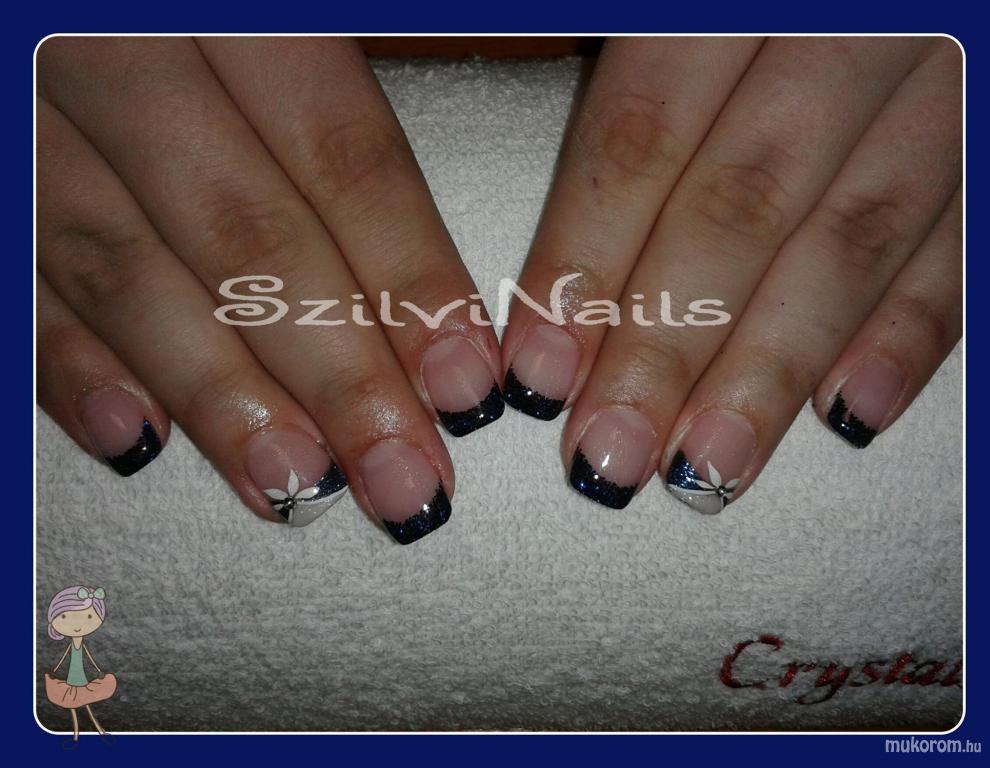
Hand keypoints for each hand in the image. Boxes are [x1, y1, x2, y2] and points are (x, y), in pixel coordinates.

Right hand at [36, 38, 504, 541]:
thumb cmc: (205, 5)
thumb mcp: (275, 5)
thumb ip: (336, 95)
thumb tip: (452, 234)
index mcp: (231, 3)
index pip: (342, 157)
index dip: (409, 276)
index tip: (463, 381)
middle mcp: (121, 49)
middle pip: (247, 236)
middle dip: (336, 374)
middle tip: (401, 477)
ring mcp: (31, 110)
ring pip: (127, 269)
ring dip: (218, 393)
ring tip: (294, 483)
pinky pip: (19, 270)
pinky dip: (69, 363)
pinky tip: (136, 438)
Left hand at [501, 37, 960, 510]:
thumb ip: (628, 88)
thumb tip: (555, 273)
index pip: (643, 134)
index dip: (585, 260)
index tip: (539, 374)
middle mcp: (849, 24)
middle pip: (741, 205)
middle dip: (669, 346)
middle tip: (611, 456)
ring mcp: (943, 74)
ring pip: (853, 237)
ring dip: (774, 367)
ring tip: (708, 467)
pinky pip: (967, 236)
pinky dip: (913, 330)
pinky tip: (850, 414)